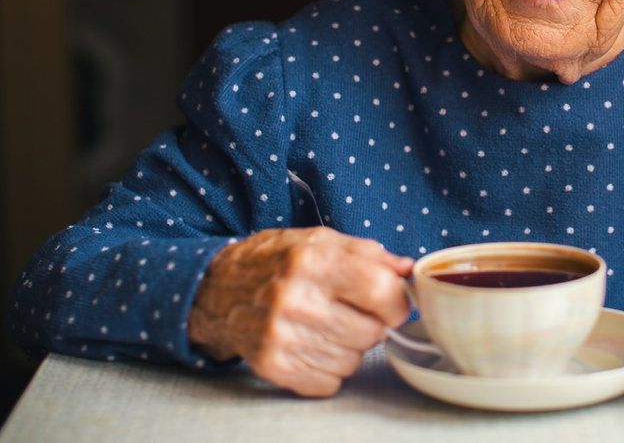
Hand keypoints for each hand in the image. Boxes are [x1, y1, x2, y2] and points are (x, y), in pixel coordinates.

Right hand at [188, 227, 413, 396]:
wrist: (214, 288)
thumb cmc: (274, 261)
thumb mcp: (319, 240)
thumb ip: (369, 254)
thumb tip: (409, 271)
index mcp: (313, 260)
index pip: (381, 291)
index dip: (397, 301)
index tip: (392, 302)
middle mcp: (296, 299)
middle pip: (372, 331)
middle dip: (370, 323)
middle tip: (349, 310)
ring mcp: (282, 337)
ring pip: (353, 360)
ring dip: (349, 346)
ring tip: (325, 325)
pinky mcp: (273, 366)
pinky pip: (329, 382)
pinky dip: (328, 368)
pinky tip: (311, 344)